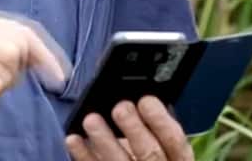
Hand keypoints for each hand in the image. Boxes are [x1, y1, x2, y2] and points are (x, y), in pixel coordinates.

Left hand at [65, 96, 193, 160]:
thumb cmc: (150, 157)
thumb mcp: (162, 144)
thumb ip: (155, 126)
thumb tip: (136, 96)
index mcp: (178, 159)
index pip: (174, 140)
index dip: (160, 120)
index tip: (145, 100)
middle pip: (150, 154)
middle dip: (134, 129)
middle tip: (120, 108)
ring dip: (105, 142)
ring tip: (91, 120)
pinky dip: (84, 155)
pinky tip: (74, 139)